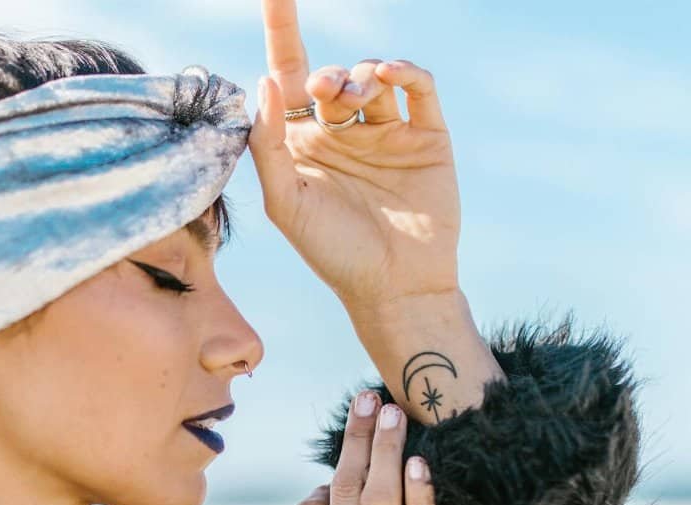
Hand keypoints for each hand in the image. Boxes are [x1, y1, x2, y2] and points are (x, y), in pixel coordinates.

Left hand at [250, 0, 460, 318]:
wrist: (396, 288)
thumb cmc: (333, 253)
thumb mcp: (287, 203)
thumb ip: (269, 145)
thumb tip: (264, 82)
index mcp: (301, 144)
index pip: (286, 75)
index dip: (282, 30)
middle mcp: (341, 132)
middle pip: (328, 75)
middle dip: (323, 72)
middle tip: (322, 89)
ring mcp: (385, 132)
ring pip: (370, 77)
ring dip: (358, 76)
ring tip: (352, 100)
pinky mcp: (426, 136)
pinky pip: (417, 87)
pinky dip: (404, 71)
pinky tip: (390, 74)